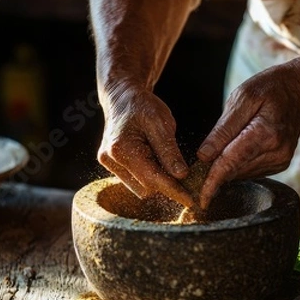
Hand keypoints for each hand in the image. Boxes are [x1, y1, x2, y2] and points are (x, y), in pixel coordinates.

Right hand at [97, 84, 194, 207]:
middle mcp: (110, 159)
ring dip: (157, 181)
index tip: (191, 201)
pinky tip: (157, 162)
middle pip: (146, 187)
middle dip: (167, 185)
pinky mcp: (112, 166)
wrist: (123, 98)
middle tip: (187, 177)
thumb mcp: (161, 123)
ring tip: (167, 162)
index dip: (174, 191)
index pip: (152, 179)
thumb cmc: (143, 106)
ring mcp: (109, 164)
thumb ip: (169, 151)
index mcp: (121, 148)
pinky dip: (149, 176)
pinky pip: (135, 181)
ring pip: (140, 188)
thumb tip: (181, 176)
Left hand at [197, 61, 299, 207]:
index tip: (200, 199)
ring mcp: (280, 160)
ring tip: (222, 146)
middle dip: (214, 170)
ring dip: (226, 167)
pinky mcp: (280, 164)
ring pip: (241, 174)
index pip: (230, 164)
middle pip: (234, 171)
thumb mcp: (243, 97)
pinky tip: (238, 147)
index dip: (212, 182)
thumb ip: (223, 129)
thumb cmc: (272, 87)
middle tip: (201, 158)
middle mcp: (276, 153)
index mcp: (265, 134)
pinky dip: (238, 164)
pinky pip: (251, 170)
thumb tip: (204, 156)